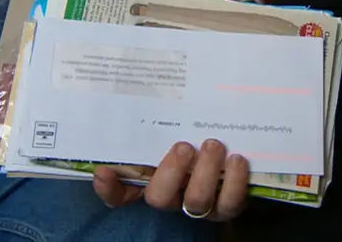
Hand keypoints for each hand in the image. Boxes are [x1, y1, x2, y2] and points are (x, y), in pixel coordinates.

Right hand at [92, 139, 249, 220]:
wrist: (232, 151)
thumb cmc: (195, 143)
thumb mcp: (170, 137)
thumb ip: (147, 138)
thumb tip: (105, 154)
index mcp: (152, 180)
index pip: (118, 194)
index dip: (109, 188)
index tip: (104, 170)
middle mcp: (173, 197)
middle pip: (161, 198)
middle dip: (171, 171)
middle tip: (184, 146)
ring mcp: (201, 204)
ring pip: (198, 201)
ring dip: (206, 173)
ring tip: (213, 145)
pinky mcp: (229, 204)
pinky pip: (232, 202)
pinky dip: (236, 182)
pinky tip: (237, 159)